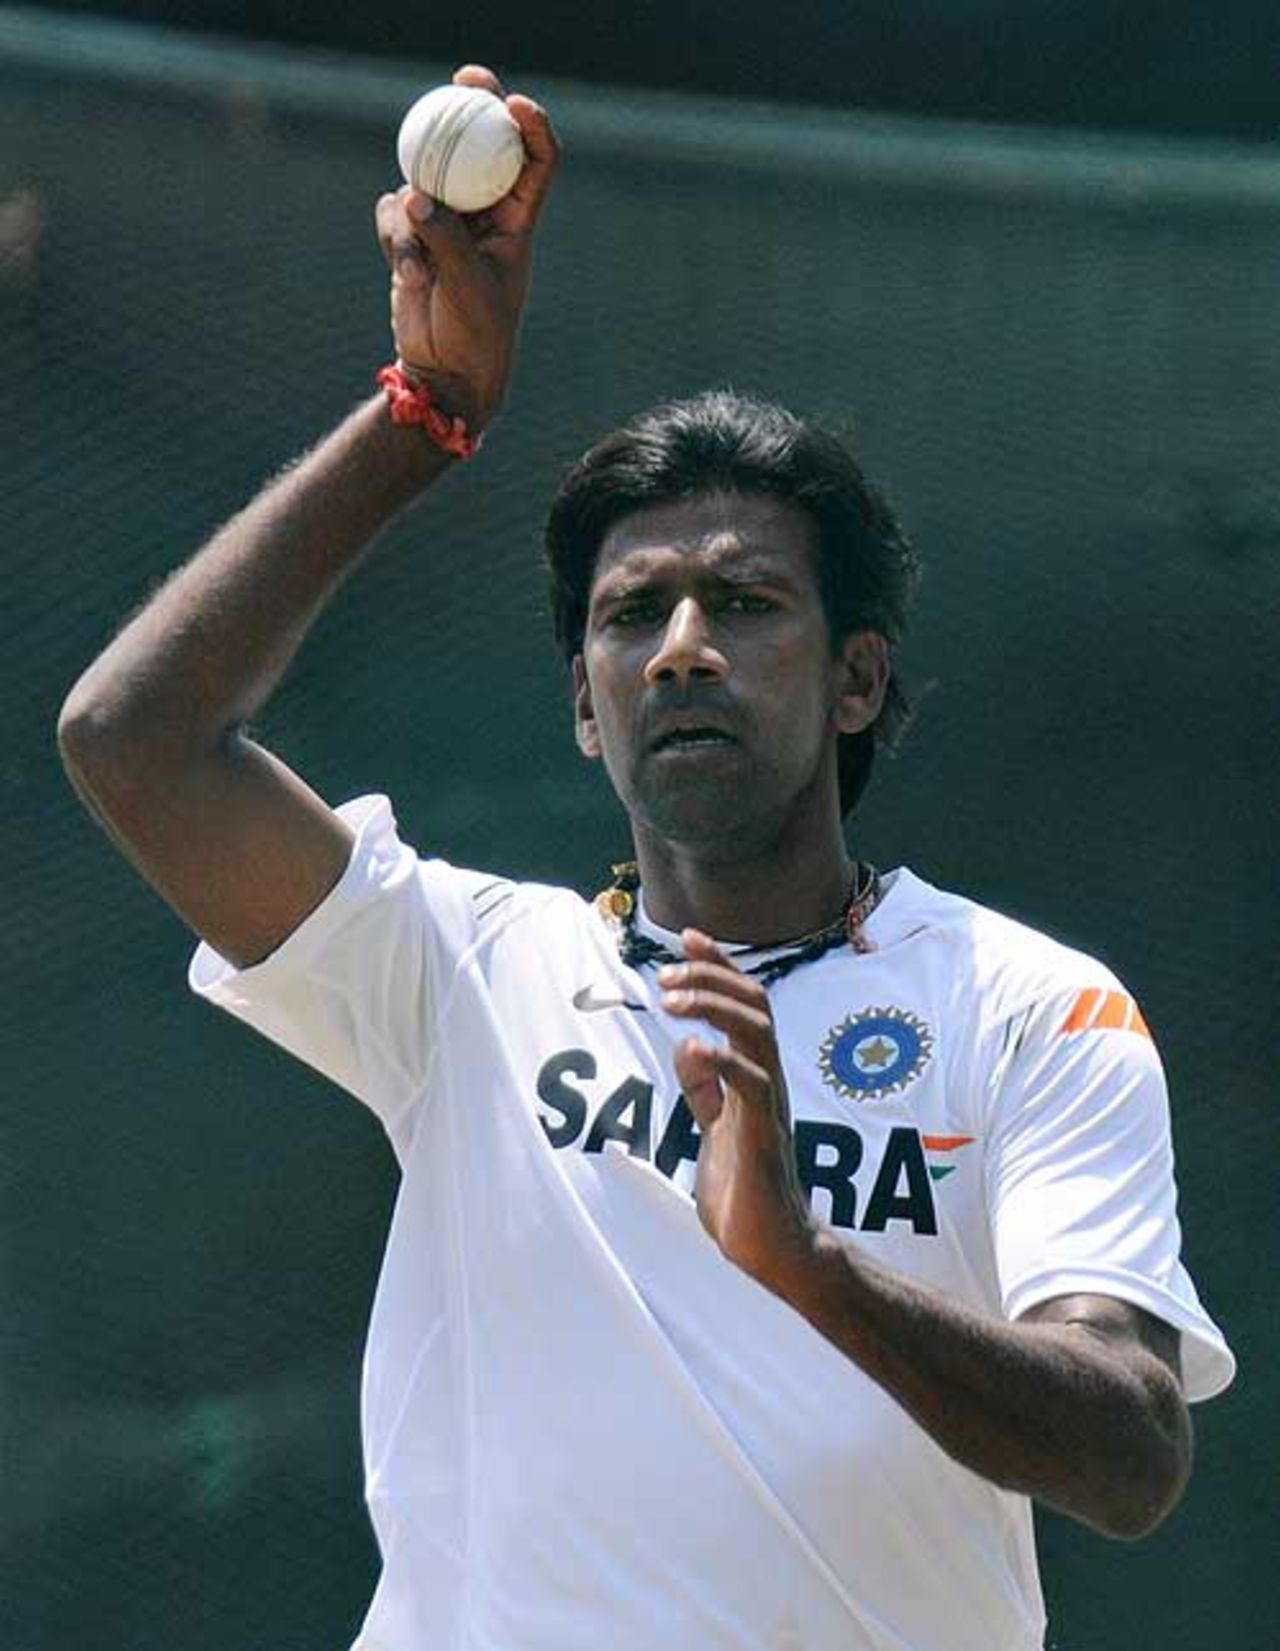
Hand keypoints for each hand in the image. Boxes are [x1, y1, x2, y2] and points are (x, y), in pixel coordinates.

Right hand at [374, 65, 558, 428]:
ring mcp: (445, 222)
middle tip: (463, 78)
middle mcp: (484, 214)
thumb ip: (445, 240)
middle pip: (482, 144)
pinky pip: (395, 213)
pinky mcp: (412, 236)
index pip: (536, 162)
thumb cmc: (476, 335)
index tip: (514, 105)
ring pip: (425, 179)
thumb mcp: (469, 287)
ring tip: (420, 264)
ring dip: (416, 213)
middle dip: (474, 105)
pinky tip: (404, 272)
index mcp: (517, 221)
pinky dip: (394, 238)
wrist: (442, 371)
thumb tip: (415, 198)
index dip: (532, 127)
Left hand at [660, 932, 815, 1288]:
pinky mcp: (764, 1136)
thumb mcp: (714, 1129)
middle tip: (668, 974)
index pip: (744, 1006)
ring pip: (758, 1033)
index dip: (719, 967)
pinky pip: (753, 1085)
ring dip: (714, 1006)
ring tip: (673, 1000)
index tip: (689, 936)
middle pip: (755, 1006)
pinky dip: (722, 1061)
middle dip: (712, 977)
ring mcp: (770, 1107)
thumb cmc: (746, 1193)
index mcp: (756, 1076)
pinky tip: (693, 1051)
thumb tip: (689, 1048)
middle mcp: (769, 1082)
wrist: (774, 1250)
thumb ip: (704, 1091)